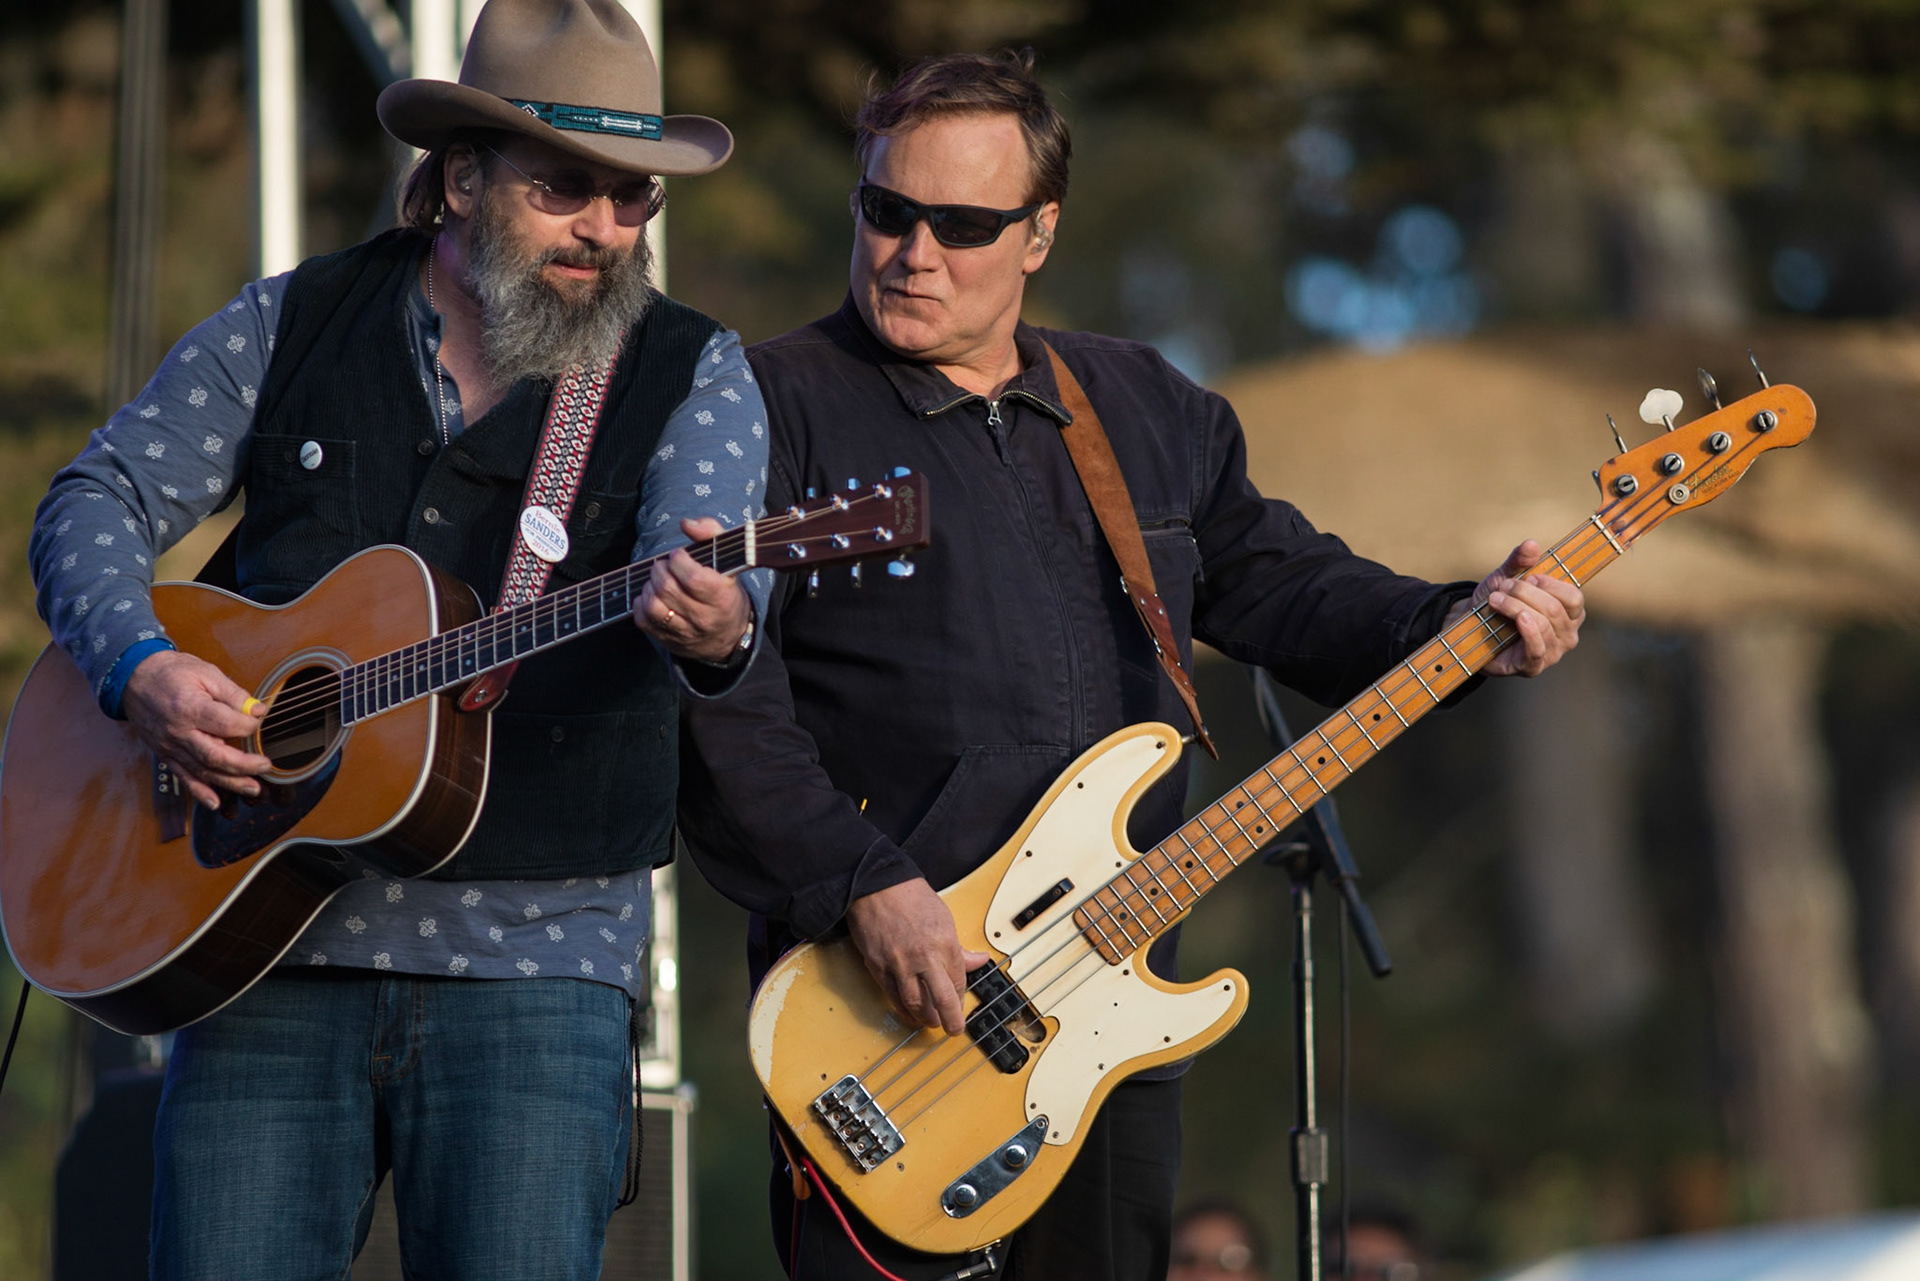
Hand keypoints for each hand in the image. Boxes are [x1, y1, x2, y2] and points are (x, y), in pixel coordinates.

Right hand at [121, 649, 271, 807]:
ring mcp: (170, 747)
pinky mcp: (166, 755)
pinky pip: (183, 777)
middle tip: (266, 766)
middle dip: (244, 765)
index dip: (248, 725)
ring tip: (253, 788)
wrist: (133, 679)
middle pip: (215, 756)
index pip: (226, 725)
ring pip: (202, 771)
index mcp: (190, 708)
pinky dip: (199, 792)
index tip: (259, 720)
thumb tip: (258, 709)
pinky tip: (215, 803)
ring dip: (229, 783)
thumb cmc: (171, 673)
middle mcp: (179, 732)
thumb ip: (233, 694)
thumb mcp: (206, 673)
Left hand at [633, 517, 751, 664]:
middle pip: (668, 589)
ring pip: (654, 606)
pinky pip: (644, 620)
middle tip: (665, 565)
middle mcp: (704, 618)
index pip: (693, 579)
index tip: (679, 555)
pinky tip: (651, 596)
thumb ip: (711, 533)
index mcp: (722, 597)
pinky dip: (641, 603)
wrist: (728, 635)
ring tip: (657, 580)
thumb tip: (686, 523)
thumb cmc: (725, 590)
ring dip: (649, 586)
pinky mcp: (668, 641)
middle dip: (660, 569)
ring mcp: (685, 632)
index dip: (679, 561)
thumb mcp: (728, 561)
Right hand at [845, 878, 991, 1035]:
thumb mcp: (944, 917)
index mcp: (944, 944)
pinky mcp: (878, 967)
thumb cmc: (910, 896)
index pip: (957, 982)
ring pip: (915, 1004)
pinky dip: (903, 1010)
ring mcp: (899, 965)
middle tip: (953, 1029)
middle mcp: (924, 958)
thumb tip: (979, 960)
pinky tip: (909, 1014)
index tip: (960, 1007)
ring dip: (925, 1018)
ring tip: (931, 1023)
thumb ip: (959, 947)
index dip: (959, 999)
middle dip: (950, 1020)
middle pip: (942, 1000)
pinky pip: (893, 997)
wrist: (875, 886)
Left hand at [1446, 540, 1585, 676]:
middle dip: (1524, 593)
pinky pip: (1537, 649)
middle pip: (1555, 609)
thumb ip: (1519, 561)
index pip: (1574, 597)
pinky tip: (1518, 618)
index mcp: (1569, 612)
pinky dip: (1528, 630)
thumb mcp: (1506, 577)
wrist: (1469, 629)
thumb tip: (1531, 543)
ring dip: (1516, 607)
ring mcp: (1553, 652)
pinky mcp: (1533, 666)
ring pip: (1544, 625)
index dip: (1550, 584)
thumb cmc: (1496, 603)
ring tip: (1495, 600)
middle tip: (1502, 587)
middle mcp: (1567, 633)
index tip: (1527, 577)